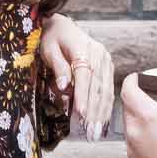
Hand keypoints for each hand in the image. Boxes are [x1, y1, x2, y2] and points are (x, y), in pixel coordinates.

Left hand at [39, 15, 114, 142]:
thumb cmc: (51, 38)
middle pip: (97, 85)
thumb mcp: (48, 48)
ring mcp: (105, 60)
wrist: (62, 26)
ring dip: (101, 111)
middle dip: (94, 110)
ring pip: (105, 89)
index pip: (84, 75)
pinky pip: (108, 88)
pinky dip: (106, 106)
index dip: (83, 95)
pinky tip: (102, 120)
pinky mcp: (107, 66)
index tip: (81, 113)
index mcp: (82, 48)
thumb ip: (57, 66)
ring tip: (95, 131)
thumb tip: (64, 85)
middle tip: (89, 130)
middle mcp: (99, 54)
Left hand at [120, 75, 156, 157]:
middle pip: (130, 107)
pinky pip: (136, 145)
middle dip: (142, 100)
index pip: (128, 88)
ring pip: (133, 127)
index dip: (134, 79)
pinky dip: (146, 138)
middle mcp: (134, 132)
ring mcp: (132, 151)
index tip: (140, 77)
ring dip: (145, 121)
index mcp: (146, 116)